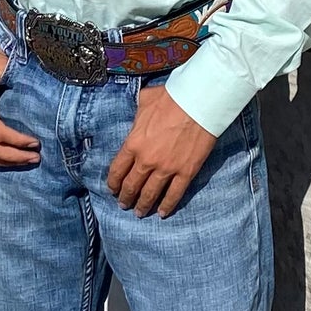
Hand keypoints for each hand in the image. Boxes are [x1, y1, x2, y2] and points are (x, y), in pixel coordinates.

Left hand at [106, 86, 213, 218]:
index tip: (113, 189)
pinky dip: (167, 205)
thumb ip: (138, 113)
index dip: (113, 183)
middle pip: (132, 185)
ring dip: (143, 205)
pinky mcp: (186, 172)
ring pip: (151, 193)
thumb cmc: (171, 98)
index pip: (117, 170)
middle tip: (123, 204)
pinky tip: (162, 213)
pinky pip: (174, 194)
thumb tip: (138, 114)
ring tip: (139, 212)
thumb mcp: (145, 101)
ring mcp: (167, 168)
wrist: (198, 102)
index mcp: (133, 143)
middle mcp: (147, 160)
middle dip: (126, 197)